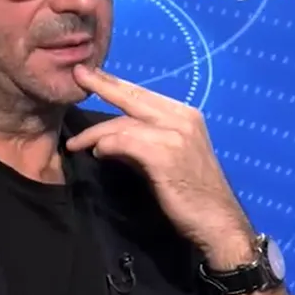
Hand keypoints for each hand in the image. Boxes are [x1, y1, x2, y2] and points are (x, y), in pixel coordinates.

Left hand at [66, 65, 253, 264]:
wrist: (217, 220)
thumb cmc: (194, 194)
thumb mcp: (170, 159)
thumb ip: (144, 143)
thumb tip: (110, 140)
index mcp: (187, 116)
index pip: (144, 94)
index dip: (116, 84)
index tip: (92, 74)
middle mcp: (183, 118)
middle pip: (134, 97)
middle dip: (103, 85)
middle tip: (79, 75)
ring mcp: (176, 134)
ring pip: (124, 122)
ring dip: (96, 133)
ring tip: (77, 143)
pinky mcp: (165, 154)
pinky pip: (124, 141)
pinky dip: (107, 146)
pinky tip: (98, 154)